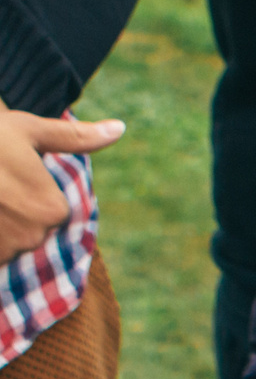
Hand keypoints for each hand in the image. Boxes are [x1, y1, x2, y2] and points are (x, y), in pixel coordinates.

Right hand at [0, 101, 122, 263]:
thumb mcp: (30, 131)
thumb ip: (77, 138)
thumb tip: (119, 128)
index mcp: (51, 210)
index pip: (50, 216)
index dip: (27, 194)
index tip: (8, 178)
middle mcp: (29, 237)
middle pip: (27, 235)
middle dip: (8, 214)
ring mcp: (0, 250)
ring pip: (5, 246)